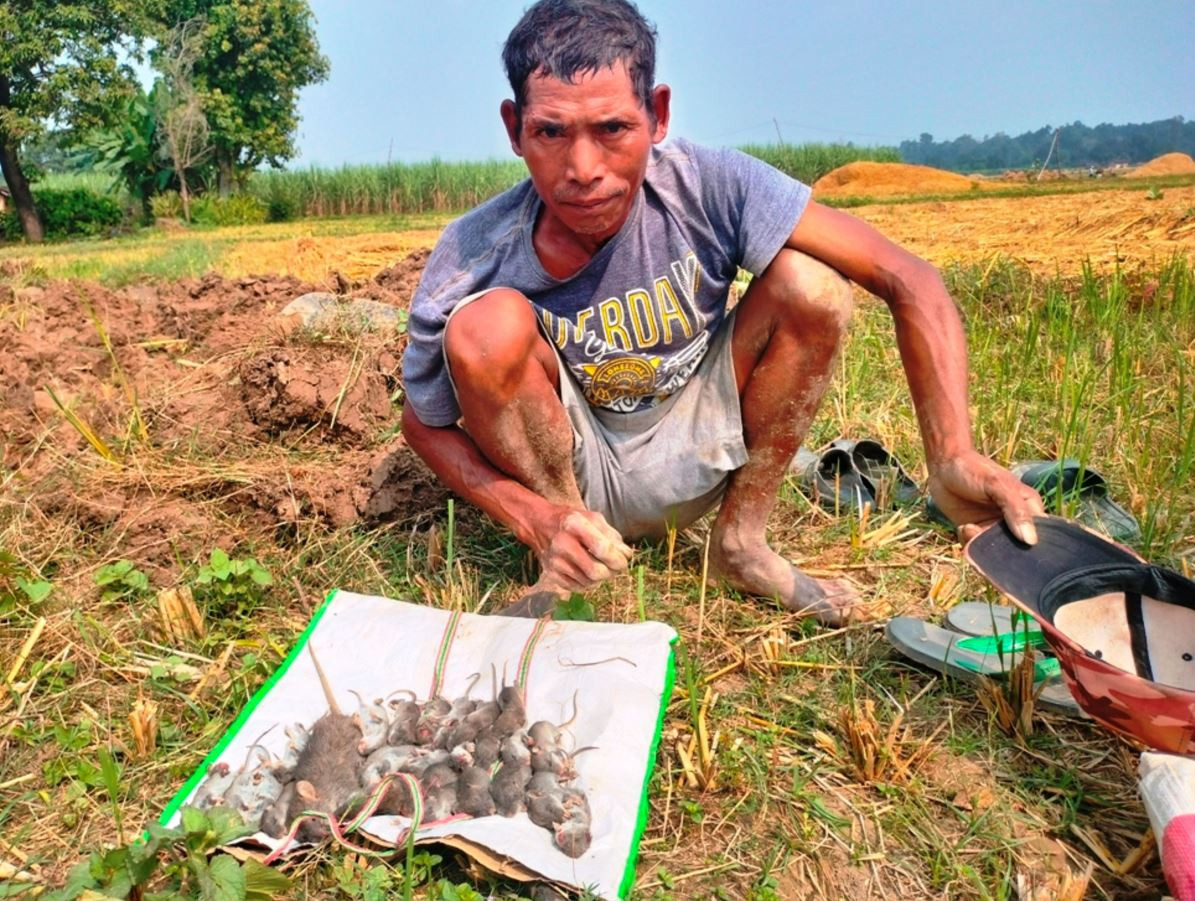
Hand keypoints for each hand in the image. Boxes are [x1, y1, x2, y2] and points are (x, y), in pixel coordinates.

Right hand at [529, 507, 632, 592]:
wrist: (540, 525)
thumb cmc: (571, 521)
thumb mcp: (592, 518)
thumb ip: (612, 536)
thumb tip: (626, 556)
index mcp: (574, 524)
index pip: (602, 549)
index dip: (618, 559)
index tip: (623, 561)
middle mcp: (562, 543)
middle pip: (596, 571)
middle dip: (611, 572)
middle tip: (615, 567)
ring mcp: (555, 561)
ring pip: (589, 583)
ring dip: (601, 578)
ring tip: (602, 567)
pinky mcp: (551, 574)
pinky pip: (578, 588)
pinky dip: (589, 583)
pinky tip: (588, 571)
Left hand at [927, 451, 1044, 544]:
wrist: (943, 464)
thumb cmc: (975, 469)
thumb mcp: (997, 485)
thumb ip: (1016, 510)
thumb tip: (1031, 541)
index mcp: (1030, 508)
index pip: (1041, 536)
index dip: (1033, 550)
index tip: (1017, 553)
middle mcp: (1015, 521)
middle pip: (1018, 550)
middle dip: (1003, 554)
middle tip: (985, 541)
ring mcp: (994, 528)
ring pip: (995, 553)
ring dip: (981, 546)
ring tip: (969, 527)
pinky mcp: (975, 532)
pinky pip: (977, 549)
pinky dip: (969, 544)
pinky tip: (963, 527)